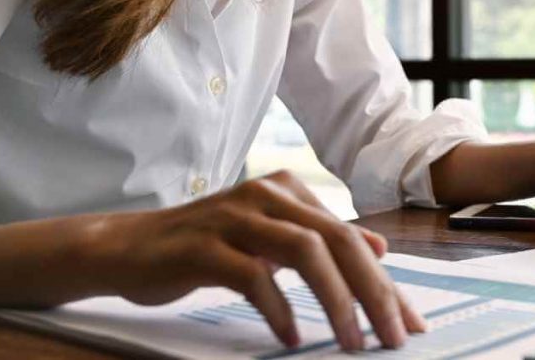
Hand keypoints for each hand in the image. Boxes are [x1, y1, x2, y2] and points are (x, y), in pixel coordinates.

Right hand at [80, 171, 425, 350]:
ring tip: (352, 342)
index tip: (408, 323)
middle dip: (373, 292)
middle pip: (337, 240)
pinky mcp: (202, 245)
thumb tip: (379, 248)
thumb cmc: (205, 246)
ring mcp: (233, 216)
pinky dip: (278, 310)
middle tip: (392, 338)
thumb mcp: (270, 238)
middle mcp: (266, 194)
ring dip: (335, 301)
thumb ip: (321, 239)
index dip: (385, 283)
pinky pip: (252, 276)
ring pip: (304, 251)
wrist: (125, 246)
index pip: (350, 238)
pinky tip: (289, 338)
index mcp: (288, 191)